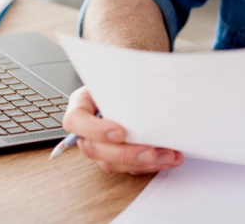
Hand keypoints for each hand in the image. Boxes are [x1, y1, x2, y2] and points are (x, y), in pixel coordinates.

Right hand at [63, 86, 183, 174]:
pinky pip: (130, 168)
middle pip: (94, 149)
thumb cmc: (119, 81)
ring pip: (113, 164)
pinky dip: (152, 164)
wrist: (129, 88)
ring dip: (143, 163)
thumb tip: (144, 90)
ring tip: (167, 156)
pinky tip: (169, 158)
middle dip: (125, 154)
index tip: (120, 133)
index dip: (96, 130)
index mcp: (80, 107)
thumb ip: (123, 86)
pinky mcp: (117, 158)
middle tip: (150, 152)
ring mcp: (100, 147)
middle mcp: (86, 131)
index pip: (76, 121)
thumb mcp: (116, 76)